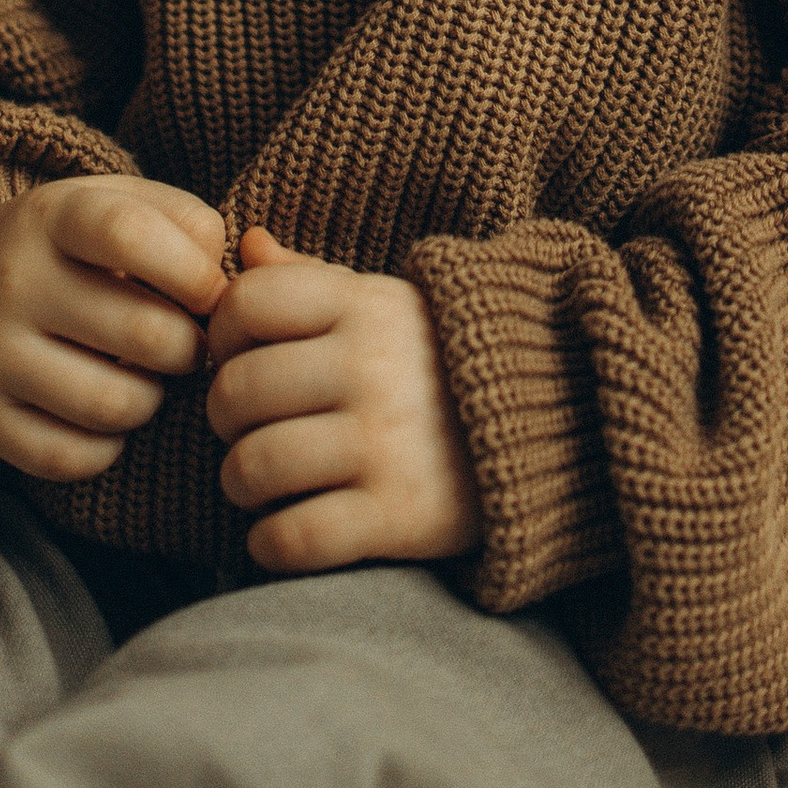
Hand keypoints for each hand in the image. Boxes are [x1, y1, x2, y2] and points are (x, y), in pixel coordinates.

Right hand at [0, 175, 227, 479]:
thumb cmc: (69, 248)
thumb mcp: (117, 203)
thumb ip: (187, 223)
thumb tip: (223, 289)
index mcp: (52, 217)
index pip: (132, 235)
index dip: (194, 273)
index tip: (208, 293)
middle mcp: (12, 282)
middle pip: (146, 334)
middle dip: (189, 348)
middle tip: (182, 344)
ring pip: (116, 406)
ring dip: (152, 400)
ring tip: (142, 377)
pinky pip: (74, 457)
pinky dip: (107, 445)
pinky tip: (102, 414)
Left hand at [204, 224, 480, 573]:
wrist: (563, 429)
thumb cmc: (449, 366)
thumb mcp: (390, 305)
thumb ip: (313, 280)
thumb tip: (246, 243)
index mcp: (367, 305)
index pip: (248, 302)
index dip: (224, 333)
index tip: (242, 356)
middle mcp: (373, 367)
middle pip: (237, 390)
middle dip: (226, 419)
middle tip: (250, 430)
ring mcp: (386, 443)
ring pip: (254, 466)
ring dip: (242, 483)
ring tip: (265, 483)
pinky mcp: (401, 516)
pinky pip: (292, 538)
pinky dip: (270, 543)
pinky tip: (285, 532)